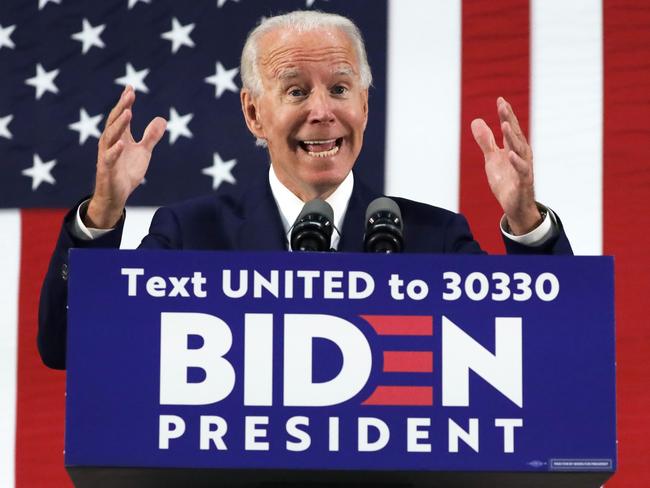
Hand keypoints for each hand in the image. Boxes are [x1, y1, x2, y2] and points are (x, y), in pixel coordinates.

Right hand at [86, 86, 166, 227]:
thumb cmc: (126, 172)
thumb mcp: (143, 152)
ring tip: (128, 112)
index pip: (122, 116)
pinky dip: (115, 150)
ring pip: (110, 136)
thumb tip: (162, 119)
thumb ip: (151, 136)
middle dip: (122, 107)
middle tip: (129, 93)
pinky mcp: (107, 169)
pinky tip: (122, 143)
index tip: (131, 88)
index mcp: (120, 137)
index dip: (126, 102)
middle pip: (115, 121)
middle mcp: (111, 143)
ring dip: (119, 124)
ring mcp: (107, 155)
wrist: (116, 195)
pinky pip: (109, 158)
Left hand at [471, 97, 540, 234]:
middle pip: (515, 134)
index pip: (510, 128)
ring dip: (512, 137)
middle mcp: (522, 155)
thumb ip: (486, 141)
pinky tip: (510, 153)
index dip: (505, 114)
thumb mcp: (492, 159)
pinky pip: (521, 170)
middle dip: (509, 120)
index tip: (500, 100)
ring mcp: (524, 168)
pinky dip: (516, 162)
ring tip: (504, 124)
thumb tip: (476, 121)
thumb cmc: (506, 180)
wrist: (515, 206)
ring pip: (519, 150)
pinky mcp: (523, 182)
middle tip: (502, 106)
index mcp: (514, 148)